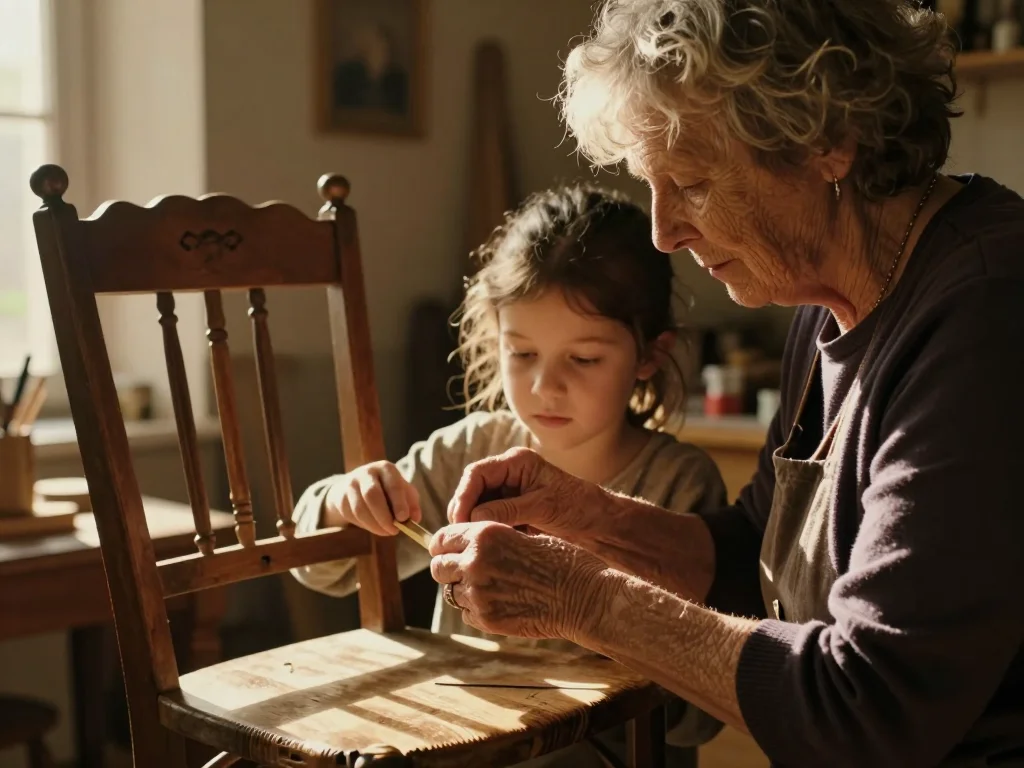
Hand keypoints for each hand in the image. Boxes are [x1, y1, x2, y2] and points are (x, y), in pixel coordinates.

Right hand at [322, 461, 420, 536]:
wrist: (358, 487)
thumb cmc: (387, 490)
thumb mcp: (403, 492)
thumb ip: (412, 504)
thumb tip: (415, 518)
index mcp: (386, 468)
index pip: (393, 484)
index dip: (399, 502)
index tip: (404, 518)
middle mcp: (366, 472)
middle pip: (372, 495)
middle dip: (384, 516)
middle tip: (394, 530)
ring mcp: (351, 484)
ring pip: (360, 508)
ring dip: (375, 525)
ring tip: (387, 531)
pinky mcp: (341, 498)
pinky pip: (352, 515)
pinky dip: (366, 525)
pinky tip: (375, 527)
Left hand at [428, 521, 609, 640]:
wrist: (583, 596)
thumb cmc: (561, 560)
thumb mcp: (523, 534)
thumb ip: (490, 539)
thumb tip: (465, 543)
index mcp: (485, 534)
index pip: (441, 538)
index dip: (444, 544)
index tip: (449, 550)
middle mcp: (475, 562)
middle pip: (439, 567)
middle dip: (449, 568)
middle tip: (465, 570)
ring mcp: (478, 594)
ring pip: (452, 592)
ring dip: (464, 589)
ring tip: (492, 587)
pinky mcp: (486, 619)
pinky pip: (466, 613)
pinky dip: (476, 609)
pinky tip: (501, 602)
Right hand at [446, 447, 609, 540]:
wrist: (601, 525)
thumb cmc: (578, 508)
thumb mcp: (543, 507)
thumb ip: (508, 510)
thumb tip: (474, 518)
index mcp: (516, 462)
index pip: (476, 473)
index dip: (463, 496)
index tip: (460, 520)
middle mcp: (509, 475)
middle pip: (472, 490)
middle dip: (465, 512)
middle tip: (462, 537)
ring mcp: (510, 495)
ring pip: (478, 508)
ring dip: (475, 524)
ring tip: (474, 545)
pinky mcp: (513, 513)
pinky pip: (490, 521)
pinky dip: (487, 533)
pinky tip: (488, 547)